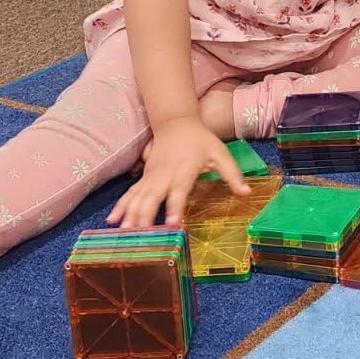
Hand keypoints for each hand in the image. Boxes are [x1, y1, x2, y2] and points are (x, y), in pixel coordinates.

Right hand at [109, 116, 249, 228]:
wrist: (176, 122)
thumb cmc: (200, 140)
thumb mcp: (221, 153)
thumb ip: (232, 174)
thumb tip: (247, 192)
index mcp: (184, 171)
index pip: (179, 192)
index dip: (176, 208)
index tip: (173, 224)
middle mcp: (164, 175)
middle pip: (152, 197)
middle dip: (145, 217)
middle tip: (141, 237)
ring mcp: (151, 176)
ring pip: (137, 197)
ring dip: (130, 215)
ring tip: (124, 234)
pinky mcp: (144, 177)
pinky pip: (130, 193)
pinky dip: (121, 207)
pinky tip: (112, 221)